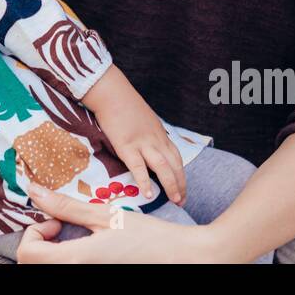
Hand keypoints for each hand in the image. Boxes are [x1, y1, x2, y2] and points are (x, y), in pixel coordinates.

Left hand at [17, 186, 231, 262]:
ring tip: (77, 235)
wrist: (180, 258)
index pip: (27, 253)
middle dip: (40, 242)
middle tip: (63, 226)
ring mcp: (88, 279)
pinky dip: (67, 258)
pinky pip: (67, 271)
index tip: (57, 221)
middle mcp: (77, 276)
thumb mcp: (105, 215)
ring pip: (49, 269)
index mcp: (76, 261)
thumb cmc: (147, 237)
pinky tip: (88, 248)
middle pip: (33, 264)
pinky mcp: (98, 279)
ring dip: (52, 251)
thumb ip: (67, 206)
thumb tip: (35, 191)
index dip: (34, 232)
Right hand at [81, 66, 185, 204]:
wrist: (111, 92)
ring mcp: (142, 143)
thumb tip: (151, 145)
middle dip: (181, 184)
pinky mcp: (127, 146)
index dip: (181, 174)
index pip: (176, 157)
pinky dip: (144, 182)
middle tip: (182, 201)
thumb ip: (150, 133)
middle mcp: (156, 139)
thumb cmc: (124, 103)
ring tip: (174, 200)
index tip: (183, 188)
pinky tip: (148, 194)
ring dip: (171, 185)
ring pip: (163, 167)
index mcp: (160, 133)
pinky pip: (138, 167)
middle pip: (174, 164)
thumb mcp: (145, 118)